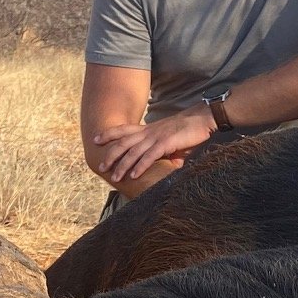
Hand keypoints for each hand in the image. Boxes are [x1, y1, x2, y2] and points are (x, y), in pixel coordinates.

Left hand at [92, 106, 217, 185]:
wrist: (202, 119)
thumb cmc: (188, 131)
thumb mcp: (170, 140)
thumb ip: (164, 152)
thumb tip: (169, 165)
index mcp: (148, 129)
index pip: (123, 130)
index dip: (108, 134)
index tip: (95, 139)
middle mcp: (148, 132)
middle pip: (123, 143)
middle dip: (110, 155)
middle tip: (100, 167)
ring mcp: (156, 137)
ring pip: (134, 152)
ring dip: (122, 165)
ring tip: (115, 177)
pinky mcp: (166, 143)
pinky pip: (149, 156)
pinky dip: (140, 166)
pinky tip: (133, 175)